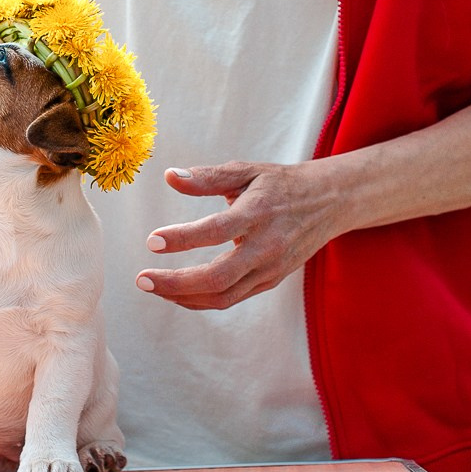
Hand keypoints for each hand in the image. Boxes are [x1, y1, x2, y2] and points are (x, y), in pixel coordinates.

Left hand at [136, 161, 340, 309]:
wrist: (329, 202)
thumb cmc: (279, 183)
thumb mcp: (245, 171)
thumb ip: (207, 177)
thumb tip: (170, 176)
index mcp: (258, 213)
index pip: (216, 230)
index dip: (183, 238)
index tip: (152, 240)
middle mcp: (266, 246)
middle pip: (218, 277)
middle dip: (175, 283)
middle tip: (141, 279)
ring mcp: (270, 269)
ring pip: (223, 296)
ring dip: (183, 296)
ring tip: (152, 286)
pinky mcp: (270, 281)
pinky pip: (231, 299)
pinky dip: (200, 300)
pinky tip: (176, 291)